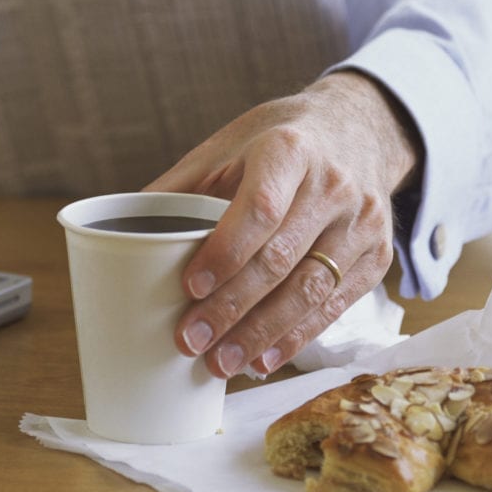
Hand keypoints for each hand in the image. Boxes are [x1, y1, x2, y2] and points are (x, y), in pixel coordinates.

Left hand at [145, 71, 422, 378]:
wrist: (357, 129)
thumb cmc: (278, 141)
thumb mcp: (227, 146)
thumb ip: (179, 188)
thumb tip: (114, 233)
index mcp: (289, 151)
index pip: (260, 208)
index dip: (225, 252)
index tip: (189, 287)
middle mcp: (333, 185)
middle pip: (281, 258)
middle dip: (232, 308)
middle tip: (190, 341)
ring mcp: (361, 223)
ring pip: (310, 290)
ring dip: (262, 334)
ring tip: (221, 362)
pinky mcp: (377, 256)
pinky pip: (335, 305)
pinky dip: (298, 337)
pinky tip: (264, 359)